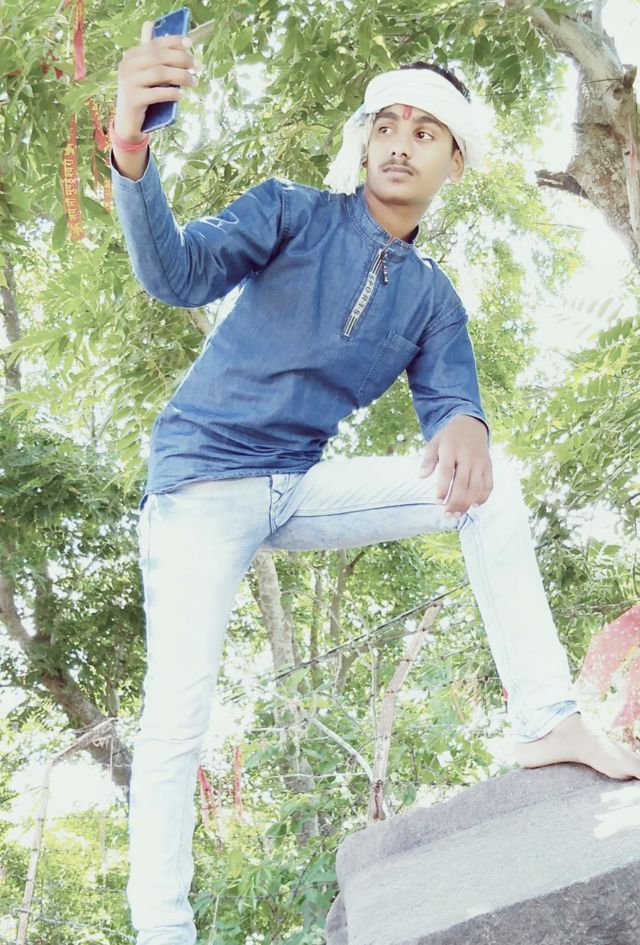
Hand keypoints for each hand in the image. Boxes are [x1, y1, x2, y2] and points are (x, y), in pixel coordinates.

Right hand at [113, 20, 198, 142]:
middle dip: (181, 59)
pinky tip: (182, 95)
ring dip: (181, 76)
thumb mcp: (145, 73)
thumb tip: (149, 23)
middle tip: (197, 66)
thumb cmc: (142, 95)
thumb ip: (150, 53)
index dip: (174, 42)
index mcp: (131, 56)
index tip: (190, 44)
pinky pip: (157, 93)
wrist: (129, 123)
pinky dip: (172, 93)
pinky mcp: (134, 100)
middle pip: (159, 57)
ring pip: (159, 73)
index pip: (155, 43)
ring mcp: (129, 83)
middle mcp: (127, 66)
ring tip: (194, 82)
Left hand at [418, 415, 491, 518]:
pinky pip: (488, 485)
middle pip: (463, 483)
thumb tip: (421, 476)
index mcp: (451, 448)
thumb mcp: (434, 443)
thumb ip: (428, 460)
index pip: (447, 471)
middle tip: (447, 515)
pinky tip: (473, 506)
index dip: (443, 488)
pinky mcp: (488, 466)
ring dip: (467, 504)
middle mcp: (468, 456)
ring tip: (457, 514)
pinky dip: (483, 498)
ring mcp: (480, 461)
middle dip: (455, 502)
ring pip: (476, 487)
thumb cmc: (448, 438)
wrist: (471, 425)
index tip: (438, 502)